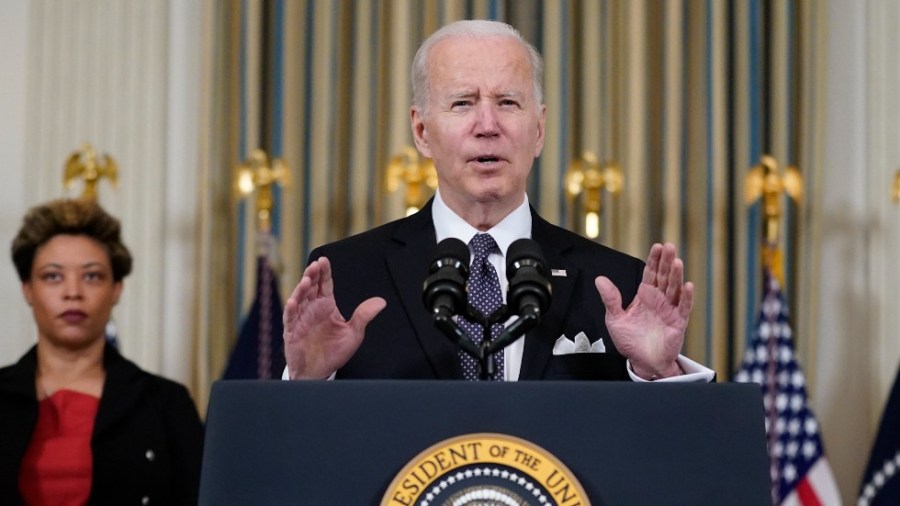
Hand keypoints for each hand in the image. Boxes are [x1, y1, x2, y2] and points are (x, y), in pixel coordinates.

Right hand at [282, 257, 385, 378]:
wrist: (319, 372)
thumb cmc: (334, 352)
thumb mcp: (354, 333)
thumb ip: (364, 316)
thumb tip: (381, 302)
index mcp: (326, 306)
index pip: (325, 285)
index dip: (324, 272)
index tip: (324, 261)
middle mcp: (312, 309)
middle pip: (311, 288)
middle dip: (312, 275)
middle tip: (315, 265)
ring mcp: (300, 319)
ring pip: (299, 299)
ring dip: (301, 289)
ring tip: (306, 281)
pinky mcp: (292, 332)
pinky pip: (289, 319)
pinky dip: (290, 310)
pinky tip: (293, 302)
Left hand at [595, 243, 692, 379]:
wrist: (642, 362)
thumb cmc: (630, 341)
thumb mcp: (615, 318)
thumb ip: (610, 299)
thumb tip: (600, 279)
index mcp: (645, 296)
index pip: (651, 274)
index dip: (654, 260)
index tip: (657, 246)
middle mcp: (659, 301)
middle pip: (664, 277)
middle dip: (666, 262)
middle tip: (669, 247)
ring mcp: (669, 311)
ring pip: (674, 289)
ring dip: (676, 276)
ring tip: (677, 262)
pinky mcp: (677, 323)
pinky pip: (683, 308)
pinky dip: (686, 297)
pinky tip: (688, 286)